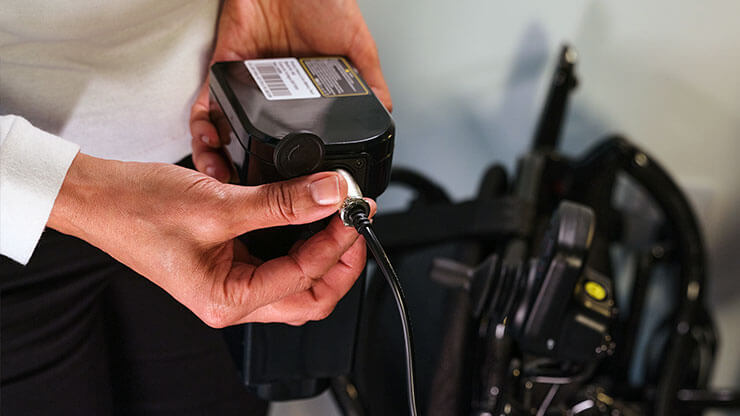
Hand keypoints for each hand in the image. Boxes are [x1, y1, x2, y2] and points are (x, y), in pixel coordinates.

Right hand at [48, 153, 374, 326]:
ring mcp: (231, 281)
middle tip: (356, 225)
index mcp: (227, 299)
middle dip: (340, 263)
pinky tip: (310, 221)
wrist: (99, 196)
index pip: (303, 278)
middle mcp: (232, 298)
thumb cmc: (138, 210)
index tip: (354, 210)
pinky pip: (278, 262)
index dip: (336, 244)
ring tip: (341, 221)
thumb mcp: (219, 204)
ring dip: (323, 255)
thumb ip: (281, 202)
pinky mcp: (230, 260)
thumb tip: (330, 194)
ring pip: (297, 283)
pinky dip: (299, 244)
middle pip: (308, 297)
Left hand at [190, 0, 391, 181]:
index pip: (294, 138)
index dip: (289, 168)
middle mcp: (272, 95)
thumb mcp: (357, 47)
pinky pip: (207, 105)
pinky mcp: (224, 68)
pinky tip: (211, 145)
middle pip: (255, 143)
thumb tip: (385, 114)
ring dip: (220, 161)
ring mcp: (246, 85)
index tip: (292, 191)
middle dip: (248, 174)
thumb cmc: (323, 0)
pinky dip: (204, 130)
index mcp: (303, 94)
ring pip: (227, 133)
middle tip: (248, 198)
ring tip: (224, 180)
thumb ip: (370, 82)